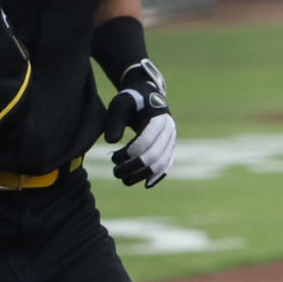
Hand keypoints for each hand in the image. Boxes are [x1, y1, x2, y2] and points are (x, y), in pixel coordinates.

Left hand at [101, 60, 174, 187]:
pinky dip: (157, 176)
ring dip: (142, 175)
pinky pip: (166, 165)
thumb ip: (115, 121)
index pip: (146, 141)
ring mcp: (171, 140)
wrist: (147, 96)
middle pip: (155, 156)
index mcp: (159, 118)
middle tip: (115, 172)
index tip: (113, 157)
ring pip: (161, 164)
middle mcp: (169, 130)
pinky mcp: (169, 148)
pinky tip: (145, 185)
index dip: (129, 153)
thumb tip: (111, 142)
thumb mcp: (120, 105)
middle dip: (133, 168)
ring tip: (124, 179)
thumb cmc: (131, 100)